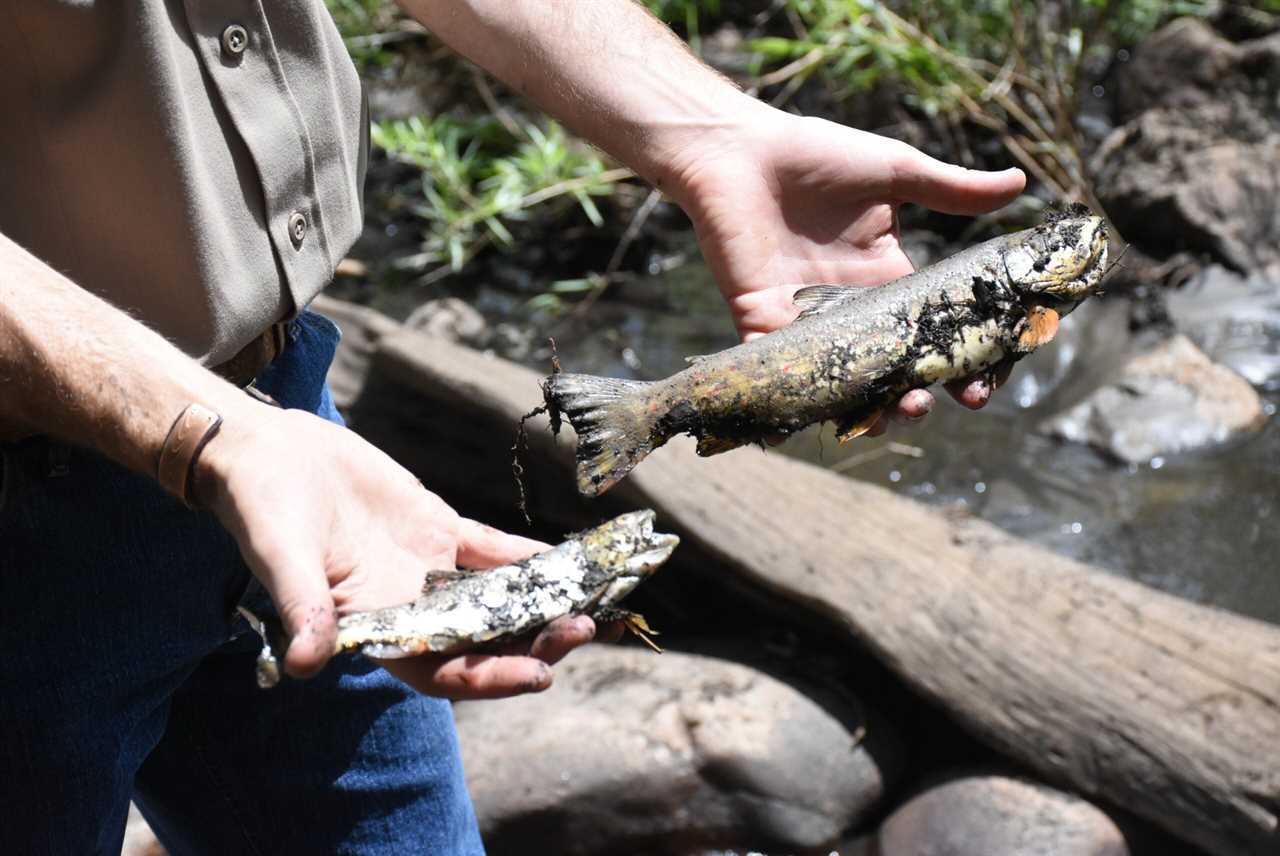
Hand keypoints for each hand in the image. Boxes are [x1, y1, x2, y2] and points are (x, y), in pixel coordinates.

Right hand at [199, 405, 594, 698]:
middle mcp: (408, 606)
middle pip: (484, 638)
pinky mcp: (436, 528)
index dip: (491, 677)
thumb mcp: (279, 555)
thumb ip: (300, 605)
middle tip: (583, 629)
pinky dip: (528, 557)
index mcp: (375, 626)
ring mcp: (427, 568)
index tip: (540, 674)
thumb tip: (304, 663)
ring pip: (496, 597)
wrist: (265, 453)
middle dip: (534, 640)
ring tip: (593, 599)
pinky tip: (567, 559)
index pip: (442, 669)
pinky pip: (492, 550)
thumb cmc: (261, 509)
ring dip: (542, 601)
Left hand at [669, 107, 1025, 431]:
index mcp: (888, 278)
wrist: (742, 150)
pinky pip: (771, 371)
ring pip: (838, 380)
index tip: (981, 384)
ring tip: (886, 415)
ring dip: (861, 406)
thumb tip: (1020, 182)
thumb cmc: (817, 155)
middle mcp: (850, 309)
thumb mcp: (894, 171)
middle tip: (934, 404)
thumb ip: (951, 189)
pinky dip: (779, 404)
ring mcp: (805, 320)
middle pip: (890, 367)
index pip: (932, 331)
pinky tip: (789, 432)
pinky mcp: (759, 320)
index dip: (959, 359)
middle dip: (915, 394)